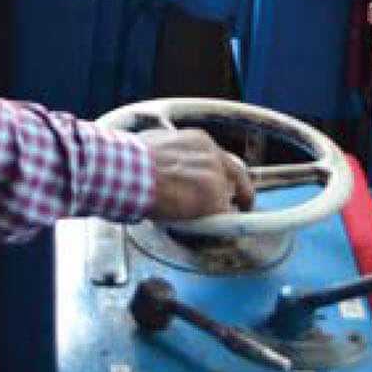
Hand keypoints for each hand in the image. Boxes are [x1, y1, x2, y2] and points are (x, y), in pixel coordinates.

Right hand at [139, 128, 255, 221]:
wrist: (130, 171)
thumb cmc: (133, 161)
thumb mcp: (160, 144)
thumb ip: (174, 154)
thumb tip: (167, 165)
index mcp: (200, 141)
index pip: (222, 159)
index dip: (225, 175)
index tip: (228, 186)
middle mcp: (213, 156)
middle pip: (237, 176)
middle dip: (241, 193)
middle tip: (241, 207)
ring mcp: (216, 178)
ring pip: (228, 200)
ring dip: (219, 211)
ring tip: (208, 224)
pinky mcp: (214, 200)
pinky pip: (224, 219)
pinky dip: (216, 227)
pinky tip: (203, 230)